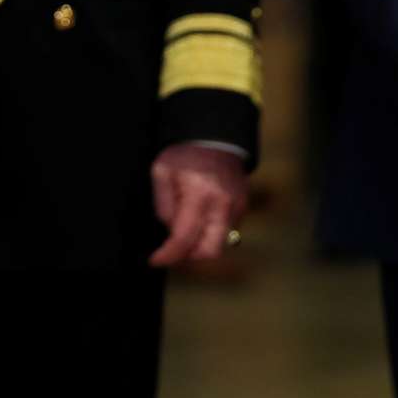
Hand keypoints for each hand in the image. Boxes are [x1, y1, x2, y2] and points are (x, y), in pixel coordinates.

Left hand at [149, 144, 248, 266]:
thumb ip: (163, 205)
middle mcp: (222, 204)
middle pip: (209, 252)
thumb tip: (170, 231)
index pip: (184, 237)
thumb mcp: (162, 172)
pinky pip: (225, 232)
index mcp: (199, 192)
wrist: (216, 137)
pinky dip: (209, 232)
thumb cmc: (185, 155)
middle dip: (189, 256)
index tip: (155, 260)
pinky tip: (199, 217)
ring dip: (199, 245)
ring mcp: (236, 207)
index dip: (168, 255)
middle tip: (172, 248)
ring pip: (219, 245)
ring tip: (184, 229)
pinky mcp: (242, 207)